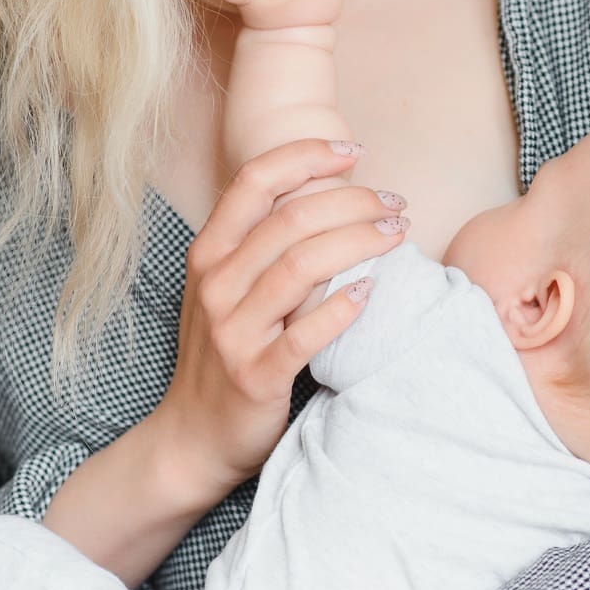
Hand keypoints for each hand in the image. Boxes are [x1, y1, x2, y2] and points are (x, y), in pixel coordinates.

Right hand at [159, 136, 409, 489]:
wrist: (192, 437)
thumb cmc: (223, 355)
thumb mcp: (226, 292)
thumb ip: (260, 248)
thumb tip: (328, 199)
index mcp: (208, 255)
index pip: (255, 181)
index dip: (307, 156)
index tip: (354, 152)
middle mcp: (216, 286)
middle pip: (291, 220)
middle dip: (353, 202)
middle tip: (395, 205)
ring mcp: (232, 331)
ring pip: (302, 267)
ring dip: (359, 243)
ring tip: (397, 235)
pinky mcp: (255, 375)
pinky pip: (305, 334)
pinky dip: (342, 309)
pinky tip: (371, 293)